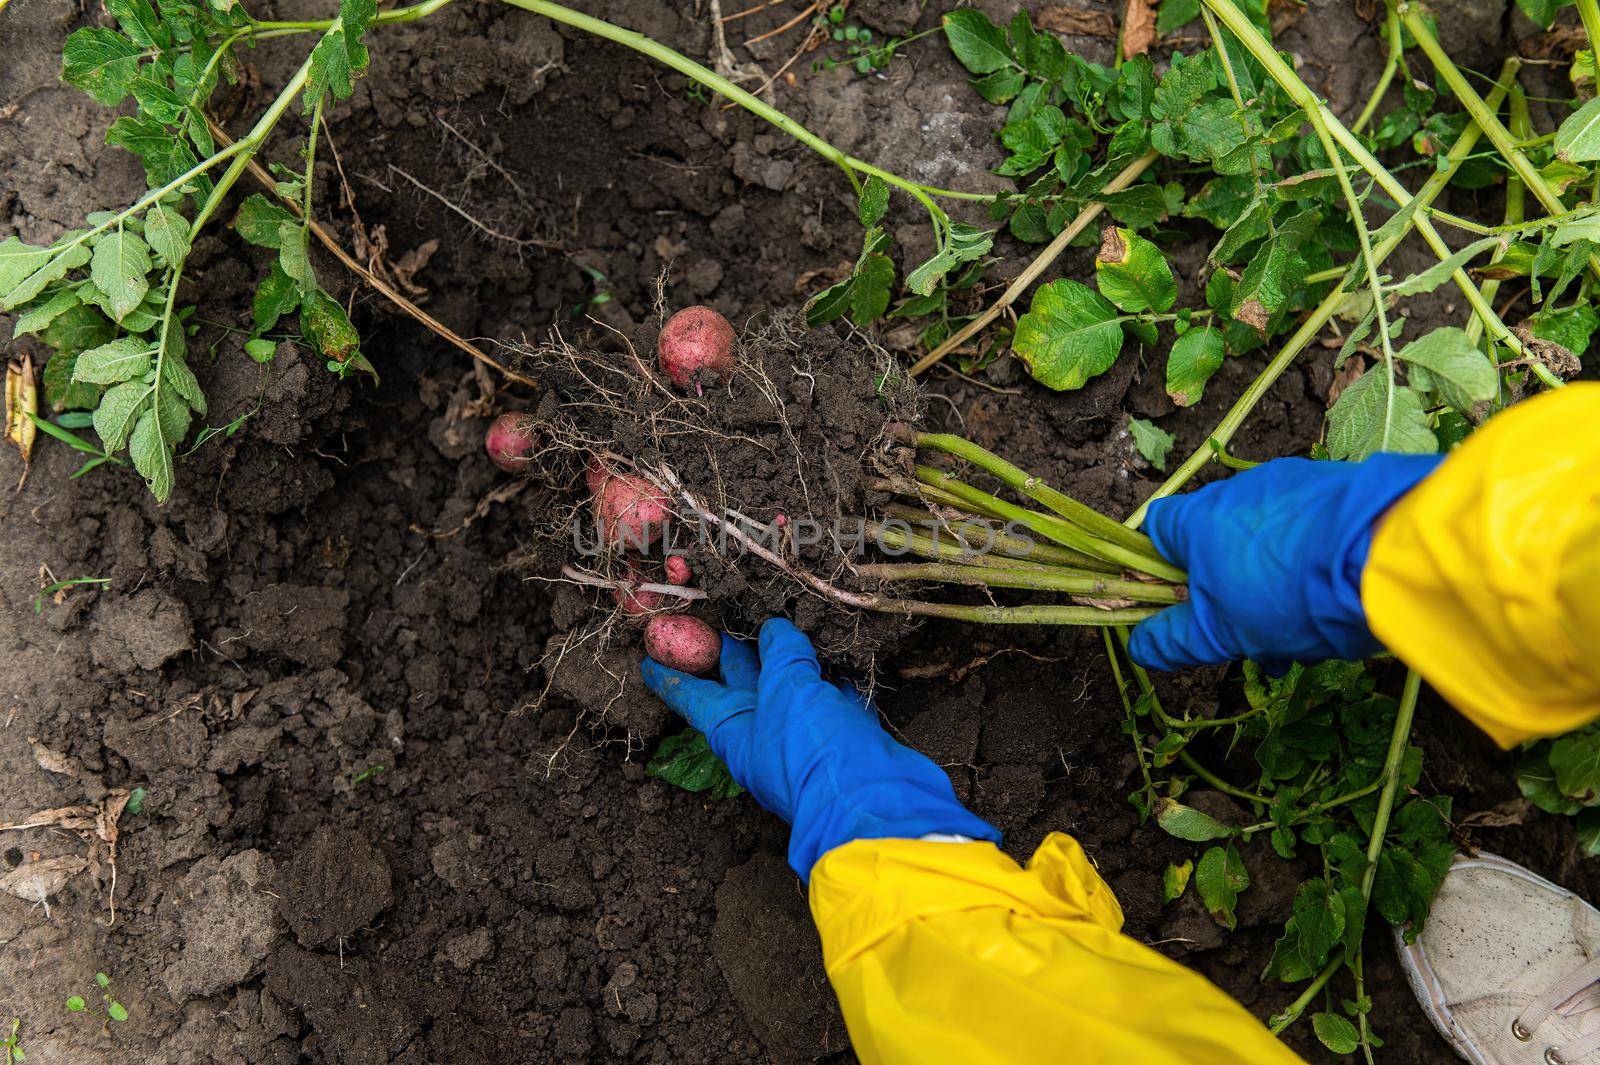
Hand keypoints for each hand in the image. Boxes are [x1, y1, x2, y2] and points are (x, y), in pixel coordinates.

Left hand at [641, 617, 998, 878]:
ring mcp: (806, 740)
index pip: (694, 696)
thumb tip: (775, 630)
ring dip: (787, 661)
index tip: (647, 659)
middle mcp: (765, 737)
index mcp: (735, 731)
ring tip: (782, 625)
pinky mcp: (844, 740)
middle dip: (731, 655)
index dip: (671, 675)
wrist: (875, 805)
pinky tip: (838, 657)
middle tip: (720, 619)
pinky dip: (832, 679)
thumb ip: (779, 655)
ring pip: (790, 691)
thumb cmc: (815, 751)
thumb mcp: (788, 691)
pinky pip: (831, 702)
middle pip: (742, 688)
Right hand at [1128, 454, 1443, 673]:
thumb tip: (1139, 647)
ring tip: (1305, 634)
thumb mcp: (1223, 632)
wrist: (1385, 554)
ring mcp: (1292, 485)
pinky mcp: (1337, 488)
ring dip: (1273, 585)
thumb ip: (1175, 639)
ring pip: (1265, 543)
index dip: (1162, 567)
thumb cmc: (1289, 592)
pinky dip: (1312, 564)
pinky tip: (1335, 601)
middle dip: (1230, 593)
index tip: (1184, 604)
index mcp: (1199, 519)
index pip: (1157, 529)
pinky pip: (1308, 531)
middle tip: (1253, 638)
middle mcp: (1239, 490)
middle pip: (1216, 543)